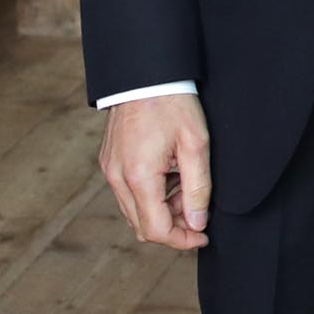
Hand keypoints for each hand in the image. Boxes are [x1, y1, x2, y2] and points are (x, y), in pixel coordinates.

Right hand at [100, 94, 212, 249]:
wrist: (145, 73)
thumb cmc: (172, 103)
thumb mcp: (196, 145)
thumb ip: (198, 189)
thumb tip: (198, 223)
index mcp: (139, 176)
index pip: (156, 230)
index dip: (182, 240)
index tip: (203, 235)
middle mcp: (118, 177)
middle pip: (142, 226)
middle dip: (173, 227)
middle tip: (198, 209)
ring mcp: (110, 170)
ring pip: (134, 212)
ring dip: (162, 211)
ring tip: (186, 186)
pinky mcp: (110, 162)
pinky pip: (128, 194)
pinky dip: (150, 196)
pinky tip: (170, 176)